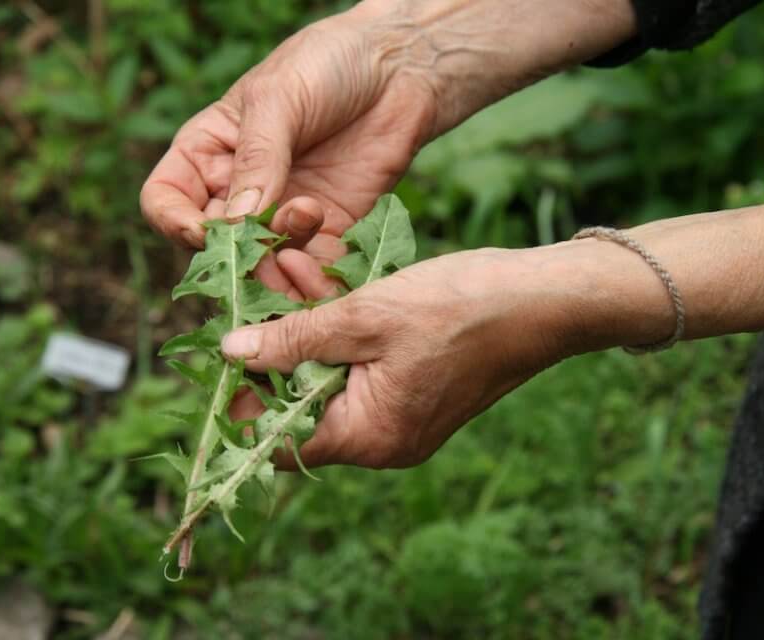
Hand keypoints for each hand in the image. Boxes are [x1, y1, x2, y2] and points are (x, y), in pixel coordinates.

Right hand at [140, 6, 438, 297]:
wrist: (398, 69)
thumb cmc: (327, 65)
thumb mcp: (279, 99)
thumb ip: (258, 159)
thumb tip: (238, 221)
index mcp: (208, 153)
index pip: (166, 202)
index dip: (175, 223)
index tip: (204, 231)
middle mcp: (239, 191)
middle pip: (215, 247)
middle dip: (237, 252)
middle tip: (265, 240)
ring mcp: (282, 215)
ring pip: (262, 268)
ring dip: (278, 264)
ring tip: (307, 218)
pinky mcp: (329, 232)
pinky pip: (311, 273)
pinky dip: (313, 279)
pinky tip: (323, 254)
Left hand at [220, 247, 587, 467]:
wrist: (543, 300)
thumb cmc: (461, 307)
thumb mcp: (365, 316)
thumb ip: (295, 339)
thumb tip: (230, 354)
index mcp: (369, 436)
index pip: (280, 439)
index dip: (244, 400)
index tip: (221, 352)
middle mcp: (382, 441)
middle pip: (301, 407)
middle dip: (274, 350)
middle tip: (255, 293)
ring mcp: (400, 419)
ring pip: (328, 381)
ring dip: (306, 332)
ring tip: (287, 272)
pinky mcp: (414, 393)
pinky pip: (359, 371)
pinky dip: (339, 333)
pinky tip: (325, 285)